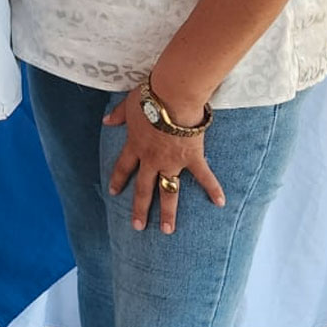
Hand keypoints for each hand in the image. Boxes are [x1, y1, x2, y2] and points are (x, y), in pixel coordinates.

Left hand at [103, 86, 225, 234]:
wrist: (172, 96)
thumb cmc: (149, 97)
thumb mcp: (128, 104)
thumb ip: (117, 115)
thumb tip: (106, 121)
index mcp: (135, 146)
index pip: (123, 167)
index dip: (118, 180)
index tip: (114, 193)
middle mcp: (152, 159)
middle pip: (144, 188)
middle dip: (140, 208)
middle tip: (138, 227)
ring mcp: (172, 161)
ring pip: (168, 191)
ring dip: (168, 212)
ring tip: (167, 230)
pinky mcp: (192, 158)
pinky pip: (204, 176)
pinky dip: (213, 189)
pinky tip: (220, 203)